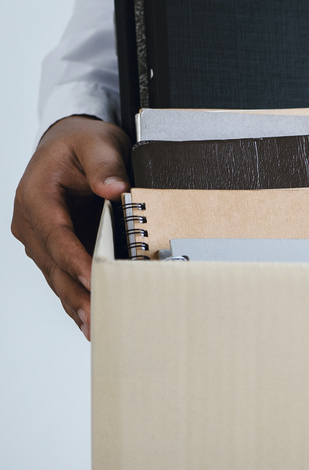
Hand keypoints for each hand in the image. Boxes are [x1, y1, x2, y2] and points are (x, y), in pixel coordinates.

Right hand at [11, 116, 130, 340]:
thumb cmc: (82, 142)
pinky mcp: (54, 247)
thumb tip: (115, 190)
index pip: (56, 234)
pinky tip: (89, 319)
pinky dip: (75, 296)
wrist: (70, 141)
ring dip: (75, 302)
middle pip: (54, 264)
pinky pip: (62, 276)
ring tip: (96, 327)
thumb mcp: (97, 143)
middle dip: (77, 292)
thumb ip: (105, 165)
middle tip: (98, 318)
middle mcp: (31, 221)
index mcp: (36, 196)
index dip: (75, 259)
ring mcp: (40, 238)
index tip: (94, 279)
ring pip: (56, 276)